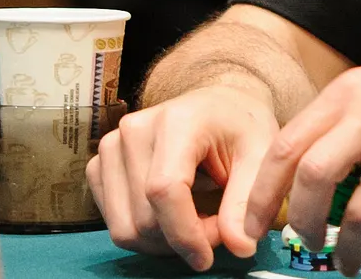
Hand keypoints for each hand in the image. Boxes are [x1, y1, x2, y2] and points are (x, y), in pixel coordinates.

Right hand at [87, 83, 278, 271]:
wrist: (218, 102)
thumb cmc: (241, 126)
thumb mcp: (260, 155)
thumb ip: (248, 201)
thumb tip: (240, 247)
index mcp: (177, 121)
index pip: (164, 190)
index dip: (184, 234)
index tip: (207, 258)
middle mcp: (135, 130)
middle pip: (144, 217)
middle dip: (181, 239)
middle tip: (216, 231)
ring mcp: (111, 146)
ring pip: (124, 227)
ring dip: (163, 241)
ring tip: (199, 221)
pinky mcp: (100, 164)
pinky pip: (113, 221)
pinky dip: (145, 232)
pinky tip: (174, 215)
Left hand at [242, 28, 360, 276]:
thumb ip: (345, 122)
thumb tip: (303, 177)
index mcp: (354, 91)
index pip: (287, 147)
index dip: (261, 195)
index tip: (253, 225)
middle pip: (312, 180)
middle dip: (298, 225)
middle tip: (302, 243)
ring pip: (357, 213)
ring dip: (343, 249)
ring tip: (344, 259)